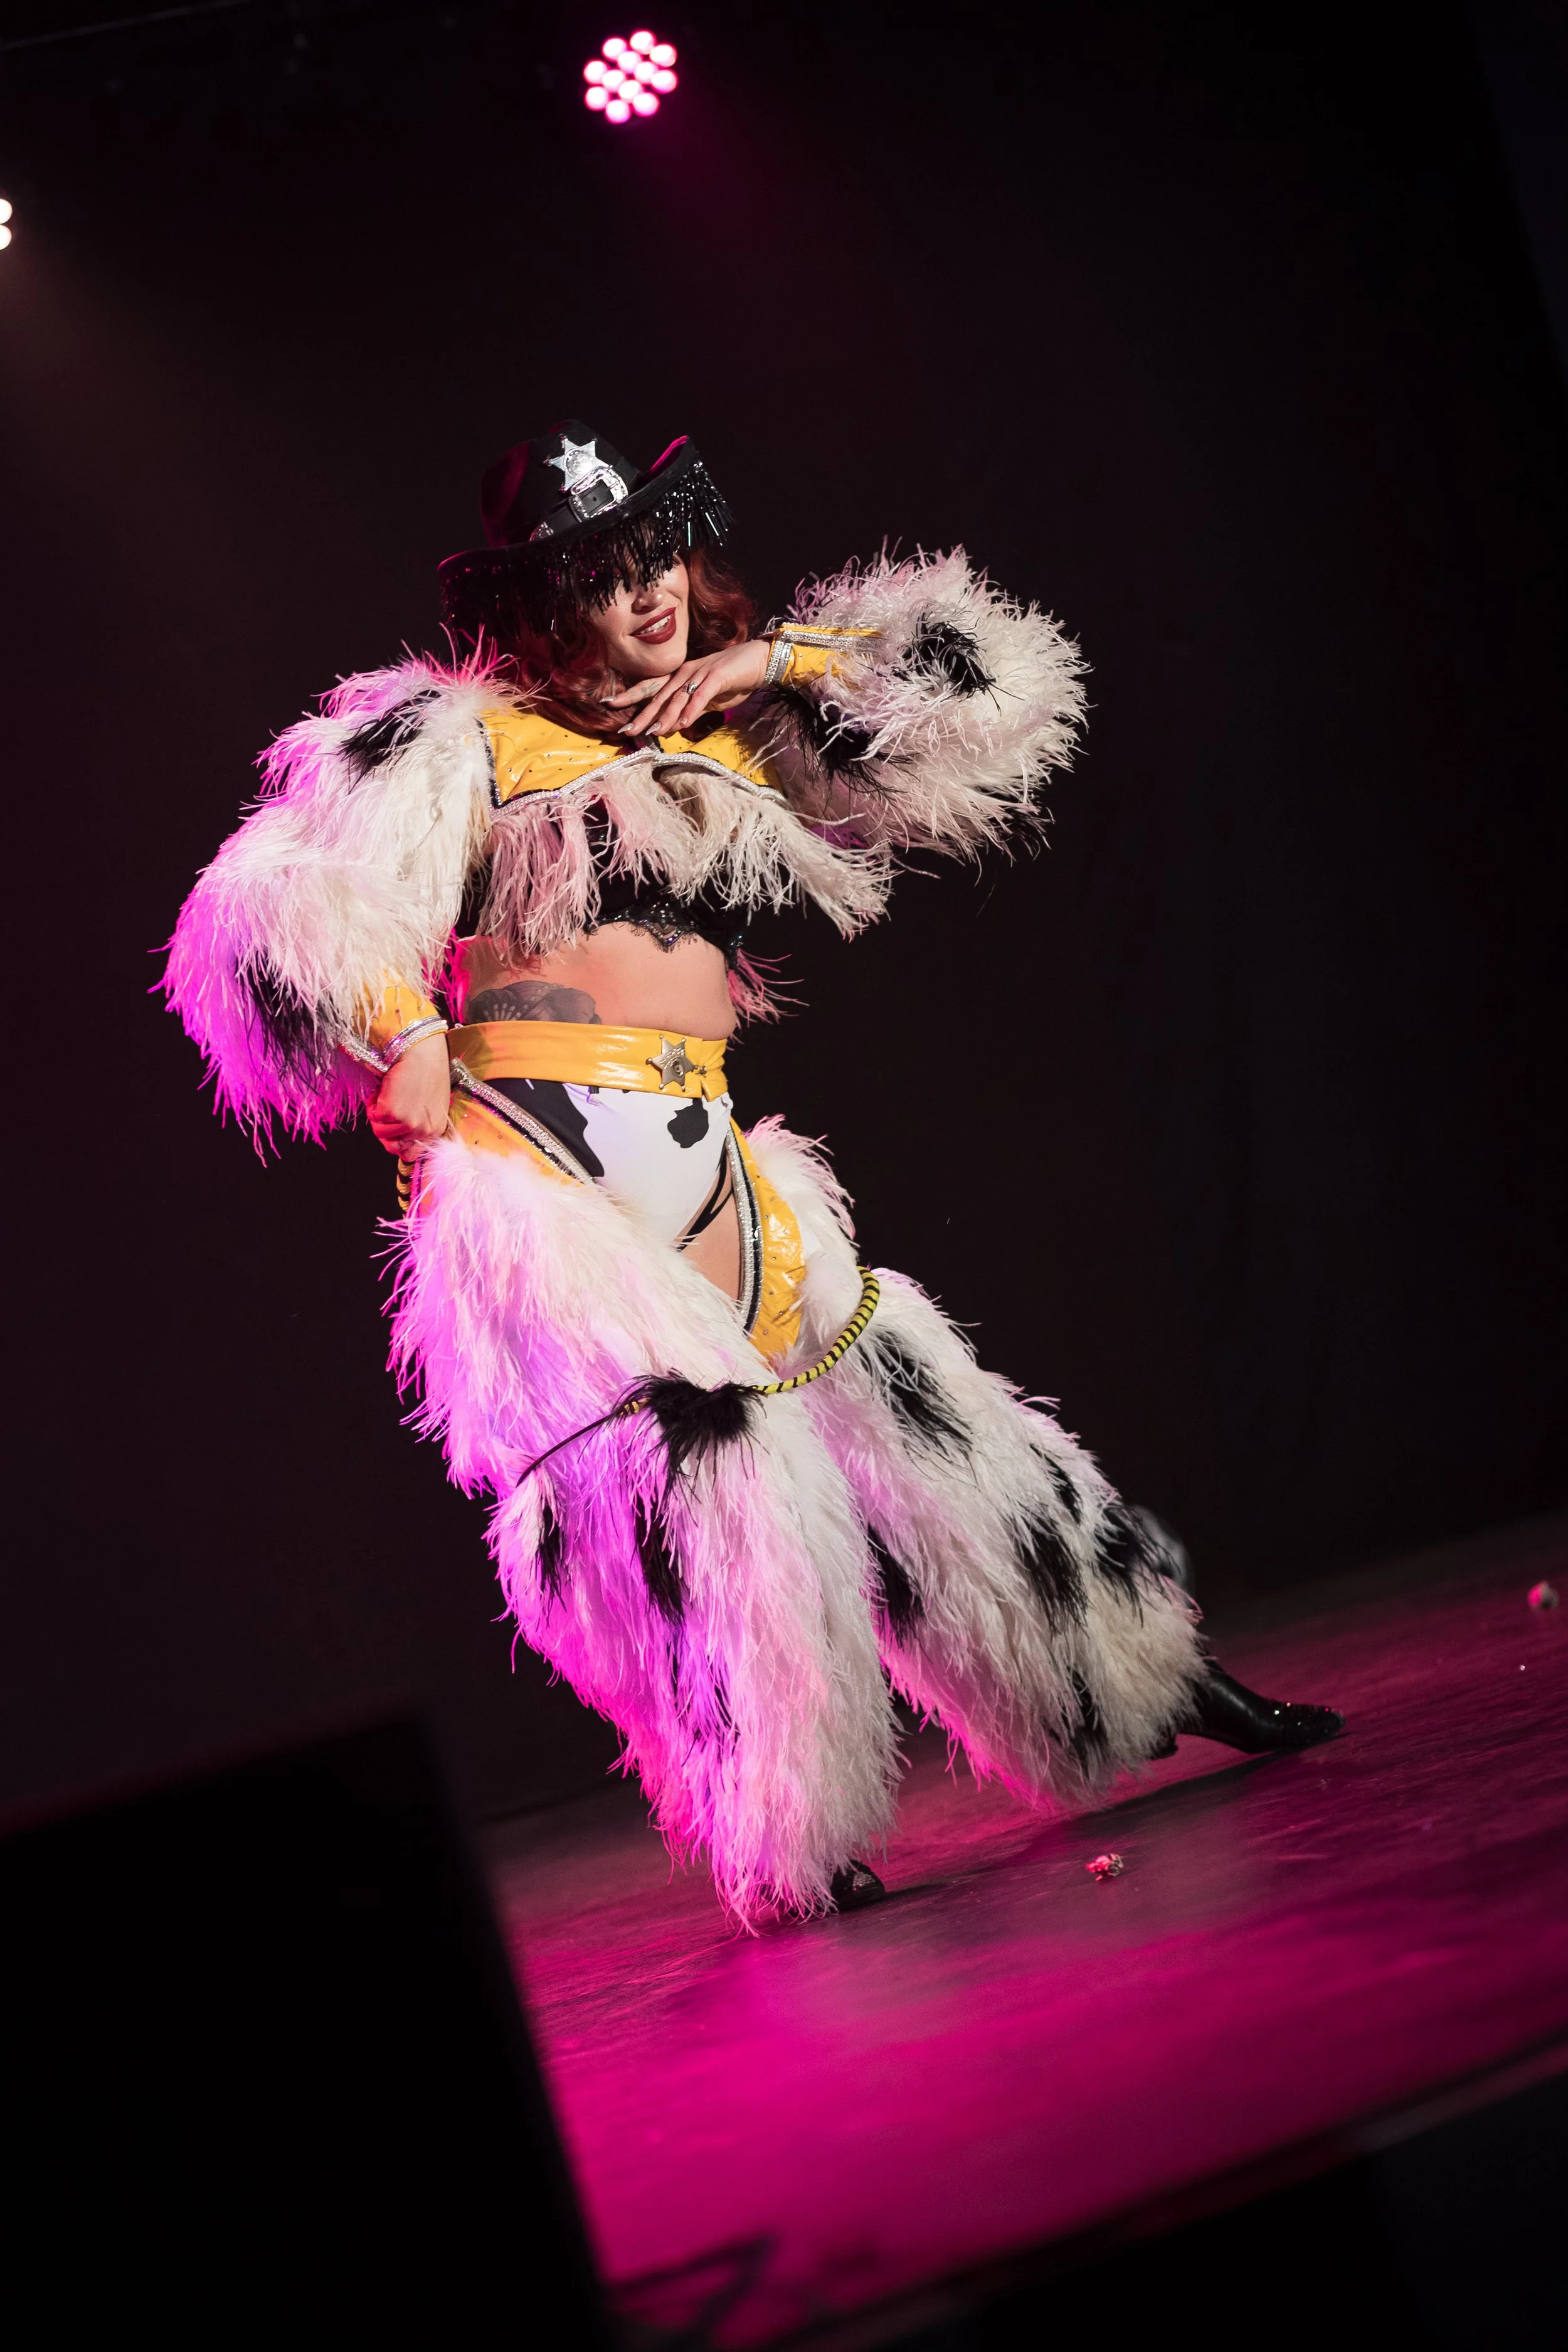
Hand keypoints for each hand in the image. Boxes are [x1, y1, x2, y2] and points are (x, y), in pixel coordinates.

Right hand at [367, 1032, 450, 1158]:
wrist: (420, 1052)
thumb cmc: (426, 1071)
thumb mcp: (430, 1104)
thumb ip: (419, 1122)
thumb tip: (401, 1133)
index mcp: (436, 1130)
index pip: (410, 1154)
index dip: (397, 1142)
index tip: (393, 1128)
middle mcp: (424, 1131)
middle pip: (392, 1147)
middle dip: (385, 1129)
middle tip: (387, 1109)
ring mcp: (409, 1124)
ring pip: (380, 1132)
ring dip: (378, 1115)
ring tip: (388, 1095)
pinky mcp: (393, 1113)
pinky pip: (374, 1117)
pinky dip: (373, 1104)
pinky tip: (384, 1089)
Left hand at [603, 639, 770, 737]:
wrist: (759, 661)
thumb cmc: (733, 679)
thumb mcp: (708, 699)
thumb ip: (690, 710)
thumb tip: (673, 726)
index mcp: (680, 676)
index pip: (651, 688)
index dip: (630, 696)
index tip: (609, 704)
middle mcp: (685, 672)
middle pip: (659, 696)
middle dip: (641, 715)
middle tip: (625, 730)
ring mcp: (700, 673)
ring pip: (677, 698)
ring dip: (664, 716)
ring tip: (652, 732)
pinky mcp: (716, 677)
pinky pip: (700, 696)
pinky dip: (690, 710)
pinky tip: (683, 724)